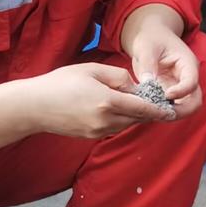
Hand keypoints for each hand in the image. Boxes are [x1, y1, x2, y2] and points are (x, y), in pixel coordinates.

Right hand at [30, 62, 176, 138]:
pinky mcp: (90, 137)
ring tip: (138, 105)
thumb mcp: (91, 70)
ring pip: (125, 125)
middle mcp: (105, 121)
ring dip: (134, 116)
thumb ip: (118, 76)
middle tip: (159, 104)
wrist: (34, 107)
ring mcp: (97, 131)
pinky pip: (113, 128)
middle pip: (137, 119)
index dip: (158, 109)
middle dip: (148, 112)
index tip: (171, 109)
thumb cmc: (60, 82)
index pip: (142, 108)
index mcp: (108, 102)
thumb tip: (134, 86)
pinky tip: (116, 110)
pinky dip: (120, 120)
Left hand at [131, 28, 201, 120]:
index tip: (165, 95)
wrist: (150, 38)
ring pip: (185, 109)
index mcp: (187, 63)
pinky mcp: (169, 95)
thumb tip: (147, 83)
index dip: (181, 92)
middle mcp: (187, 78)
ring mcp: (180, 88)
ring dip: (170, 114)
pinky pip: (170, 108)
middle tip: (159, 112)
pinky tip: (146, 111)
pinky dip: (161, 112)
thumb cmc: (150, 39)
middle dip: (180, 111)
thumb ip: (148, 63)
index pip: (192, 82)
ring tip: (150, 113)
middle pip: (194, 102)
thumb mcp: (146, 46)